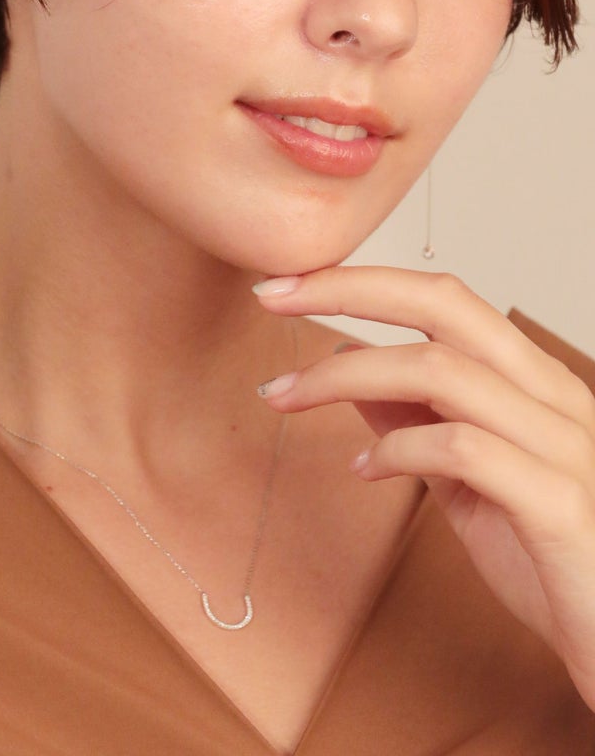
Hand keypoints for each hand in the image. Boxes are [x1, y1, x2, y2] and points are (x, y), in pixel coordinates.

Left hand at [253, 266, 594, 711]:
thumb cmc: (544, 550)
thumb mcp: (463, 476)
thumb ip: (413, 420)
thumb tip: (347, 367)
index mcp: (528, 381)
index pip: (442, 301)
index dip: (361, 283)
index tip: (288, 285)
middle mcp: (551, 395)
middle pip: (445, 307)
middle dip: (348, 291)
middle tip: (272, 295)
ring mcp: (562, 444)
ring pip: (444, 371)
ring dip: (347, 377)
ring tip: (287, 396)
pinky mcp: (558, 502)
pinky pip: (465, 450)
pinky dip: (398, 449)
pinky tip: (362, 468)